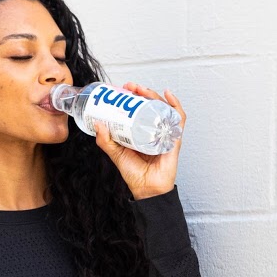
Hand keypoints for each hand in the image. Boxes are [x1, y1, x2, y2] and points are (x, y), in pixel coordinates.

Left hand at [92, 83, 183, 200]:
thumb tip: (97, 123)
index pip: (140, 107)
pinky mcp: (174, 138)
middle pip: (151, 104)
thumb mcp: (115, 153)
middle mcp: (154, 129)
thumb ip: (105, 140)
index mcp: (141, 130)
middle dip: (141, 91)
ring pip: (163, 107)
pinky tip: (168, 95)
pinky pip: (178, 119)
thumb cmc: (134, 173)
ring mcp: (165, 132)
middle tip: (130, 87)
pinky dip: (175, 105)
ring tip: (142, 90)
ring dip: (154, 95)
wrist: (146, 189)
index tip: (123, 88)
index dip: (133, 96)